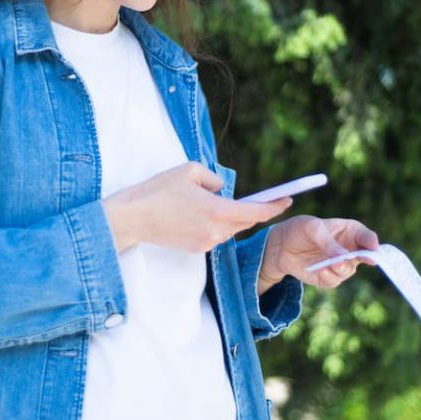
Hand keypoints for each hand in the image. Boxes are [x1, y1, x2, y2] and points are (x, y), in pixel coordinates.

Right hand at [102, 162, 292, 252]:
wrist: (132, 218)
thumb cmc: (158, 190)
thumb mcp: (190, 171)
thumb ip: (214, 179)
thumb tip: (222, 191)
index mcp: (217, 211)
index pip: (256, 212)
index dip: (275, 206)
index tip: (288, 199)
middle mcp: (216, 231)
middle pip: (244, 222)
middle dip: (254, 211)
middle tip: (264, 199)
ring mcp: (205, 243)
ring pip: (229, 228)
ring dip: (231, 216)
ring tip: (220, 202)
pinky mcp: (194, 249)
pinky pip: (214, 234)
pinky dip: (215, 224)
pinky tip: (201, 213)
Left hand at [259, 215, 378, 292]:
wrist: (280, 245)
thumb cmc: (300, 230)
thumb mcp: (312, 228)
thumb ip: (327, 241)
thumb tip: (343, 256)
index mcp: (350, 232)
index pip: (367, 237)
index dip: (372, 242)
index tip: (373, 247)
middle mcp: (349, 249)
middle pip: (365, 257)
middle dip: (365, 259)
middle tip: (364, 259)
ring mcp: (340, 265)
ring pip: (348, 270)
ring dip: (342, 268)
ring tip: (334, 264)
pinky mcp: (328, 277)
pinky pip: (333, 280)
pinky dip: (329, 277)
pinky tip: (322, 270)